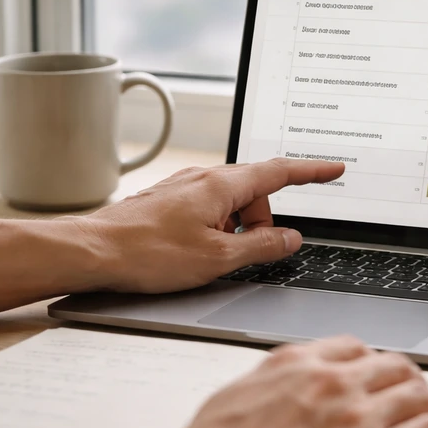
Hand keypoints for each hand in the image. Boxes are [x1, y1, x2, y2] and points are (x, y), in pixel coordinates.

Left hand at [78, 159, 343, 292]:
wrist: (91, 251)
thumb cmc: (147, 253)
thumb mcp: (218, 258)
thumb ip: (262, 247)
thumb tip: (291, 239)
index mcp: (224, 185)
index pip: (281, 172)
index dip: (312, 172)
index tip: (335, 169)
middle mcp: (205, 179)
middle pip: (256, 194)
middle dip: (264, 223)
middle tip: (250, 255)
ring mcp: (186, 189)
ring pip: (232, 205)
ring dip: (237, 230)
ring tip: (212, 259)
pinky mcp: (171, 202)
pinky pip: (210, 211)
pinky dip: (217, 230)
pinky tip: (195, 253)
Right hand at [97, 337, 427, 427]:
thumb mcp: (233, 397)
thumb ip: (268, 384)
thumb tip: (278, 390)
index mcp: (297, 363)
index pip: (352, 348)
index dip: (373, 361)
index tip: (379, 372)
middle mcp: (334, 381)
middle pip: (393, 366)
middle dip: (411, 380)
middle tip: (420, 394)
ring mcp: (359, 415)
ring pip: (419, 394)